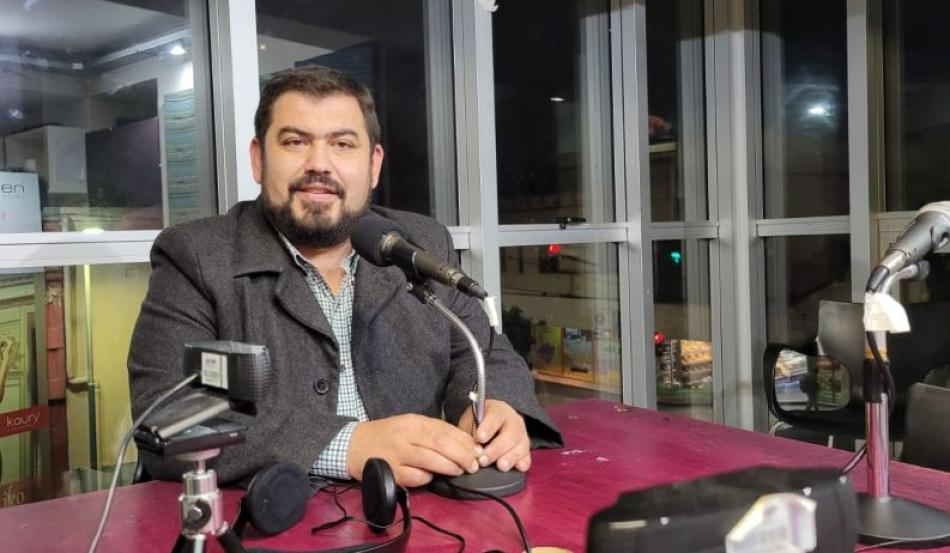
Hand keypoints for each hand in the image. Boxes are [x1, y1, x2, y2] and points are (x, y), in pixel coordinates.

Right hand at [347, 414, 481, 486]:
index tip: (476, 450)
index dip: (464, 441)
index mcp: (413, 422)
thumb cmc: (387, 435)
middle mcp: (406, 436)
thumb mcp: (409, 425)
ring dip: (450, 467)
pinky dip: (427, 478)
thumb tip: (463, 443)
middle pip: (441, 444)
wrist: (353, 444)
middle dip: (462, 455)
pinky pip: (416, 477)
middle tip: (473, 464)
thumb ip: (434, 432)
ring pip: (430, 461)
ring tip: (459, 470)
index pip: (445, 430)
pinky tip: (431, 477)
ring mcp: (397, 455)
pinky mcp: (391, 472)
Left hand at [457, 399, 530, 472]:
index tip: (480, 439)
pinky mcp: (525, 448)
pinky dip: (524, 462)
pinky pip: (527, 456)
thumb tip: (472, 450)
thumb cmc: (478, 424)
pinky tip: (518, 468)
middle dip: (497, 448)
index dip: (488, 428)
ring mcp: (522, 434)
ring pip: (522, 445)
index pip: (495, 417)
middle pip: (511, 433)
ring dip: (511, 457)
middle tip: (483, 460)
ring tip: (500, 466)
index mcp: (497, 410)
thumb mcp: (470, 422)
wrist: (490, 425)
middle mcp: (513, 421)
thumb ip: (470, 433)